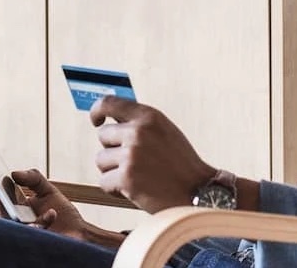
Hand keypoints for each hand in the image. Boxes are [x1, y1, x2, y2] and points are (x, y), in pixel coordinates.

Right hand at [11, 169, 126, 248]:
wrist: (78, 232)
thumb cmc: (61, 212)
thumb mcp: (48, 190)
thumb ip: (33, 178)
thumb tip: (14, 173)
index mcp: (16, 207)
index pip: (0, 195)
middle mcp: (15, 222)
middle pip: (1, 213)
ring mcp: (24, 234)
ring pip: (12, 227)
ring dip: (16, 217)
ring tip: (24, 204)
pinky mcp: (34, 243)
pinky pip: (32, 234)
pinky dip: (42, 223)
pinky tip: (52, 213)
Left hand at [90, 96, 216, 212]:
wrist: (199, 192)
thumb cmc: (182, 166)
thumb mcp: (164, 132)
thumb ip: (140, 124)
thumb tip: (111, 121)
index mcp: (148, 117)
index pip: (109, 103)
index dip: (97, 111)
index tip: (97, 121)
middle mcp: (138, 132)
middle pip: (103, 136)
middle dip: (114, 150)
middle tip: (134, 163)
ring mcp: (131, 155)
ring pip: (101, 160)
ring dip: (114, 171)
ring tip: (137, 177)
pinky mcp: (126, 178)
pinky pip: (104, 182)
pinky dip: (116, 190)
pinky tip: (135, 190)